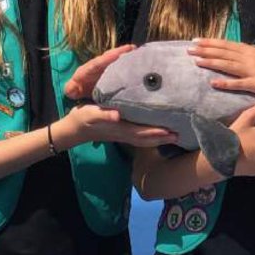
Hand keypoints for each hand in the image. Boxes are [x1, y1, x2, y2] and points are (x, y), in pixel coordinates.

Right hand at [53, 104, 176, 148]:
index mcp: (119, 128)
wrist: (75, 129)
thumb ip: (104, 115)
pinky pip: (140, 136)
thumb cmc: (83, 118)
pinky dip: (151, 136)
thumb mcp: (91, 115)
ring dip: (159, 139)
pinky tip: (159, 132)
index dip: (156, 133)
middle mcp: (124, 133)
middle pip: (146, 139)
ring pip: (144, 139)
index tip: (170, 131)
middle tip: (180, 135)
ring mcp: (123, 135)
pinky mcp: (122, 132)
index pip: (141, 132)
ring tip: (175, 135)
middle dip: (162, 138)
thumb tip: (117, 115)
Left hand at [61, 44, 134, 99]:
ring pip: (114, 58)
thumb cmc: (76, 89)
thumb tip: (71, 90)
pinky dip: (126, 59)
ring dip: (124, 53)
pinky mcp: (109, 68)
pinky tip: (136, 58)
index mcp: (87, 69)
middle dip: (119, 51)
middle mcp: (97, 64)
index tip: (116, 55)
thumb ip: (71, 89)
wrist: (79, 88)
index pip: (97, 63)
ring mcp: (104, 65)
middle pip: (108, 56)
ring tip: (136, 50)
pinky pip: (118, 62)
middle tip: (132, 48)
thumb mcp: (72, 89)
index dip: (106, 58)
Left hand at [192, 38, 254, 110]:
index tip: (196, 40)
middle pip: (224, 53)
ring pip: (228, 65)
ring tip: (196, 60)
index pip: (227, 45)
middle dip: (205, 50)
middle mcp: (251, 58)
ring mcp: (254, 71)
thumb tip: (236, 52)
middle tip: (188, 48)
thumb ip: (250, 55)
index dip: (211, 43)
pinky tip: (213, 83)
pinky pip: (239, 84)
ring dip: (211, 62)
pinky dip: (226, 83)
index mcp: (252, 51)